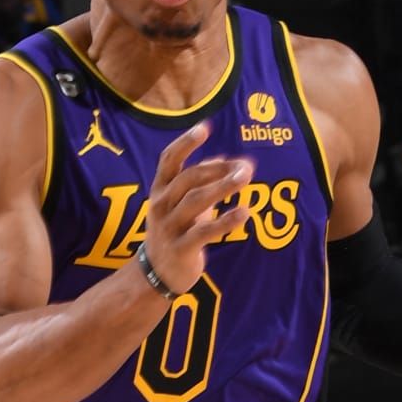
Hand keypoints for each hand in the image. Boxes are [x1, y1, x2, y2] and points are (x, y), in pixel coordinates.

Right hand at [141, 123, 254, 297]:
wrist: (156, 274)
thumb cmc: (173, 232)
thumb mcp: (181, 205)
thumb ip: (199, 182)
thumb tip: (221, 158)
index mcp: (160, 190)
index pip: (168, 160)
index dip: (185, 143)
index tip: (204, 127)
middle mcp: (161, 205)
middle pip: (189, 179)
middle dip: (218, 169)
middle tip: (246, 166)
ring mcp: (169, 227)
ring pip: (196, 201)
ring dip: (222, 187)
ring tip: (245, 179)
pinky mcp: (180, 249)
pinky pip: (204, 232)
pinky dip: (225, 221)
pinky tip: (244, 212)